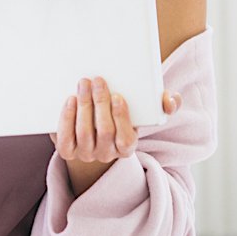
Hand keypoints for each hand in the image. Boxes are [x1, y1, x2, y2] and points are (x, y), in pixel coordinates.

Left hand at [50, 76, 182, 162]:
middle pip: (103, 131)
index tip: (117, 96)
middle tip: (96, 80)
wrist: (90, 132)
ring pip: (84, 133)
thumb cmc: (118, 117)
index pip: (126, 139)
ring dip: (83, 106)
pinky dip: (67, 118)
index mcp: (127, 147)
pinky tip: (70, 100)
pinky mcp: (67, 151)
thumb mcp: (141, 113)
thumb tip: (171, 100)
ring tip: (83, 84)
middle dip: (99, 103)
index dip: (121, 118)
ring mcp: (85, 154)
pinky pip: (65, 138)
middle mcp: (106, 154)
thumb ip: (161, 105)